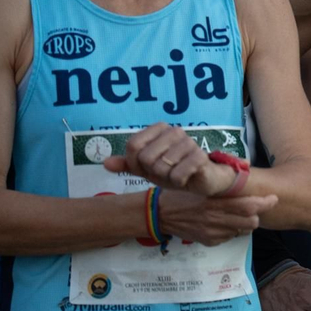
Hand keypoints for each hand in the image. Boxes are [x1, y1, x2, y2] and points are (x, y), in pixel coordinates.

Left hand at [105, 123, 235, 196]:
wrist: (204, 179)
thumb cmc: (175, 170)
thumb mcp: (148, 169)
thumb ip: (128, 164)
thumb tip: (106, 162)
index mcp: (160, 129)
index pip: (133, 145)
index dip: (135, 162)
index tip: (147, 167)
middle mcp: (174, 131)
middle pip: (145, 157)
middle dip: (153, 172)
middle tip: (166, 172)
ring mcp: (188, 142)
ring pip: (160, 167)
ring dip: (167, 177)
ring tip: (178, 173)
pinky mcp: (200, 157)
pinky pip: (176, 175)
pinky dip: (179, 182)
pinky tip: (187, 177)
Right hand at [158, 190, 276, 245]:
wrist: (159, 214)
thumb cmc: (181, 194)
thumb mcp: (201, 184)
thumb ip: (223, 181)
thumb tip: (246, 165)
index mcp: (215, 203)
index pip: (248, 206)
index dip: (264, 203)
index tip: (273, 198)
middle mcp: (216, 220)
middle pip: (250, 222)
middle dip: (257, 215)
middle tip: (256, 206)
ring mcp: (213, 233)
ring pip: (241, 231)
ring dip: (244, 223)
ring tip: (237, 213)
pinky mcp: (209, 241)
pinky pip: (229, 237)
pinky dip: (231, 230)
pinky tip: (222, 221)